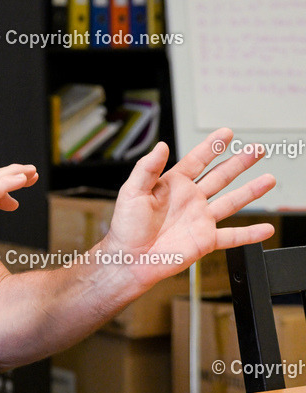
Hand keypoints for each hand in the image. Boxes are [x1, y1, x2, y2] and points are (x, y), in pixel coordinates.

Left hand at [102, 128, 275, 289]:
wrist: (129, 258)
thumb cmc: (125, 226)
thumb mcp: (131, 191)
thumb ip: (146, 168)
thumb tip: (160, 146)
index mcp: (172, 185)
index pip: (196, 160)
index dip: (212, 146)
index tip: (226, 134)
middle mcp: (189, 200)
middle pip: (220, 176)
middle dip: (239, 162)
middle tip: (255, 149)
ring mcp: (199, 219)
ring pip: (231, 202)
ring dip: (251, 191)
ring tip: (268, 179)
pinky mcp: (205, 240)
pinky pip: (232, 236)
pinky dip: (250, 234)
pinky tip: (266, 229)